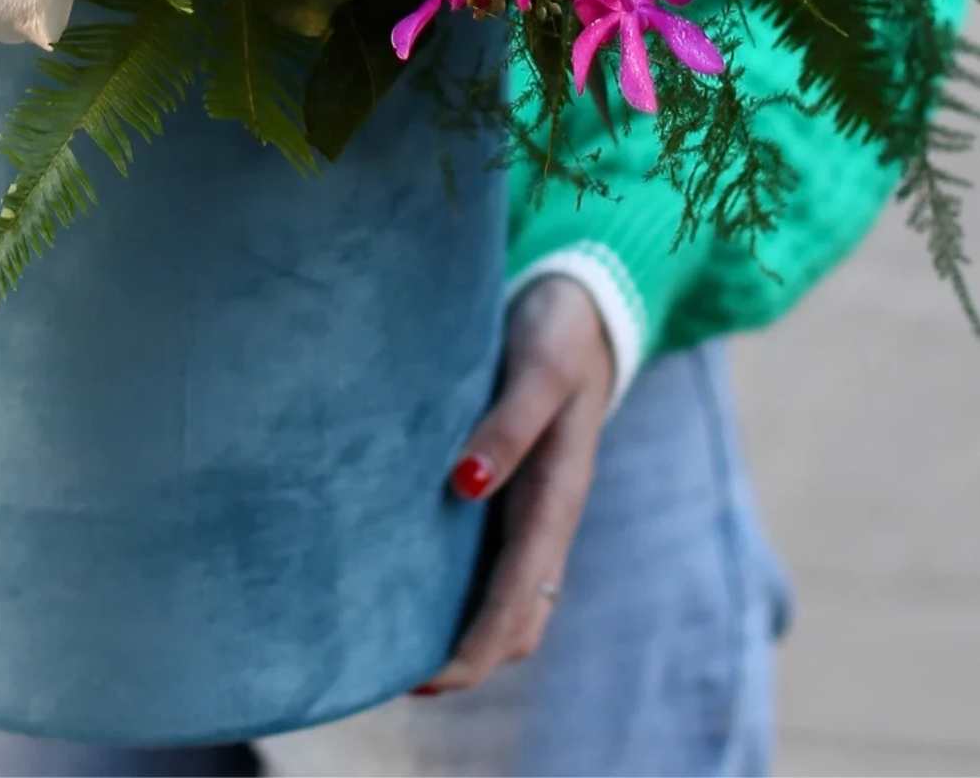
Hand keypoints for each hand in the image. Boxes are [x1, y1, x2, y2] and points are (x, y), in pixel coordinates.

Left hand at [418, 274, 615, 693]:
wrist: (586, 300)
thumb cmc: (559, 330)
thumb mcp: (538, 365)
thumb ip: (508, 424)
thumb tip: (465, 486)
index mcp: (558, 495)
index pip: (521, 599)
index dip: (477, 648)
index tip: (427, 678)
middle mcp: (547, 513)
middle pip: (518, 616)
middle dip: (467, 657)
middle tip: (393, 674)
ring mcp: (534, 503)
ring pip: (508, 595)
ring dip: (465, 629)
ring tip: (395, 643)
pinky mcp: (518, 483)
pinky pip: (494, 559)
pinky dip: (462, 589)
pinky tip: (416, 582)